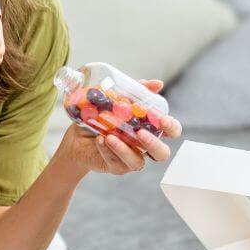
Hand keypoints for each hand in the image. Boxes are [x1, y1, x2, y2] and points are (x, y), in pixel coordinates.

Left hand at [57, 79, 183, 175]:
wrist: (78, 133)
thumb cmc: (102, 116)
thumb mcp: (118, 98)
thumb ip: (138, 91)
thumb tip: (158, 83)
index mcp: (150, 129)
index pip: (171, 131)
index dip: (171, 127)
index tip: (162, 120)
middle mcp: (144, 146)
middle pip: (162, 154)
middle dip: (154, 144)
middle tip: (140, 132)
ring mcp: (131, 158)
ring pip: (137, 162)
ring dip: (125, 149)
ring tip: (110, 136)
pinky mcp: (115, 166)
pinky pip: (116, 163)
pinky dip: (107, 150)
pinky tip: (100, 140)